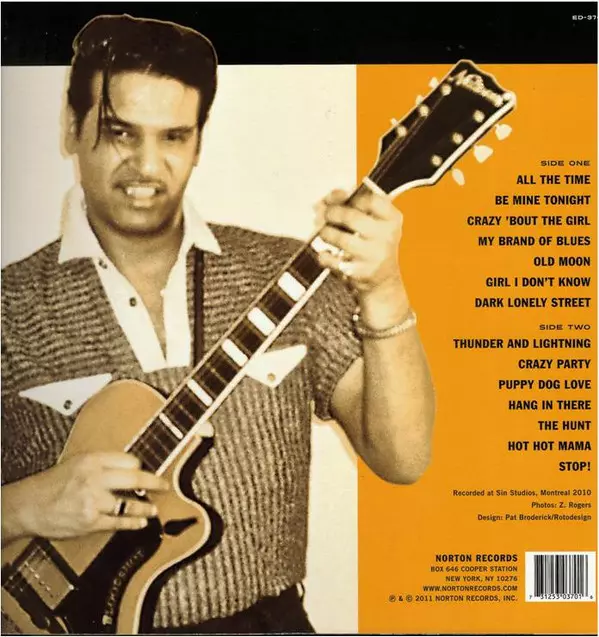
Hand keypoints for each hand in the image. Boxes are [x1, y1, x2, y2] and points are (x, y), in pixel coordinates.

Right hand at [2, 452, 167, 541]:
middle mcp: (94, 479)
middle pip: (134, 479)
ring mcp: (93, 501)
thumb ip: (103, 463)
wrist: (28, 506)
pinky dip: (132, 524)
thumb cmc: (53, 483)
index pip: (128, 460)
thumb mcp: (77, 462)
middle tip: (164, 486)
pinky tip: (140, 523)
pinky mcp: (89, 522)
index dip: (140, 466)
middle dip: (154, 483)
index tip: (147, 471)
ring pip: (129, 505)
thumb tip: (131, 466)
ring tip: (154, 509)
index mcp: (92, 460)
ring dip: (145, 508)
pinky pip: (117, 523)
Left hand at [315, 189, 409, 326]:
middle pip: (351, 217)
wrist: (383, 281)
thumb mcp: (375, 223)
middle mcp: (387, 237)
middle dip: (331, 213)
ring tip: (324, 233)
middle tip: (325, 215)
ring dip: (326, 232)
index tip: (339, 199)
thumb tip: (330, 197)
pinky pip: (332, 260)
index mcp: (393, 220)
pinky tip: (326, 253)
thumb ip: (355, 205)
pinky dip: (323, 255)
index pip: (371, 200)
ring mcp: (374, 256)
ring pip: (340, 238)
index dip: (350, 196)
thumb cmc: (374, 245)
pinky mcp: (360, 273)